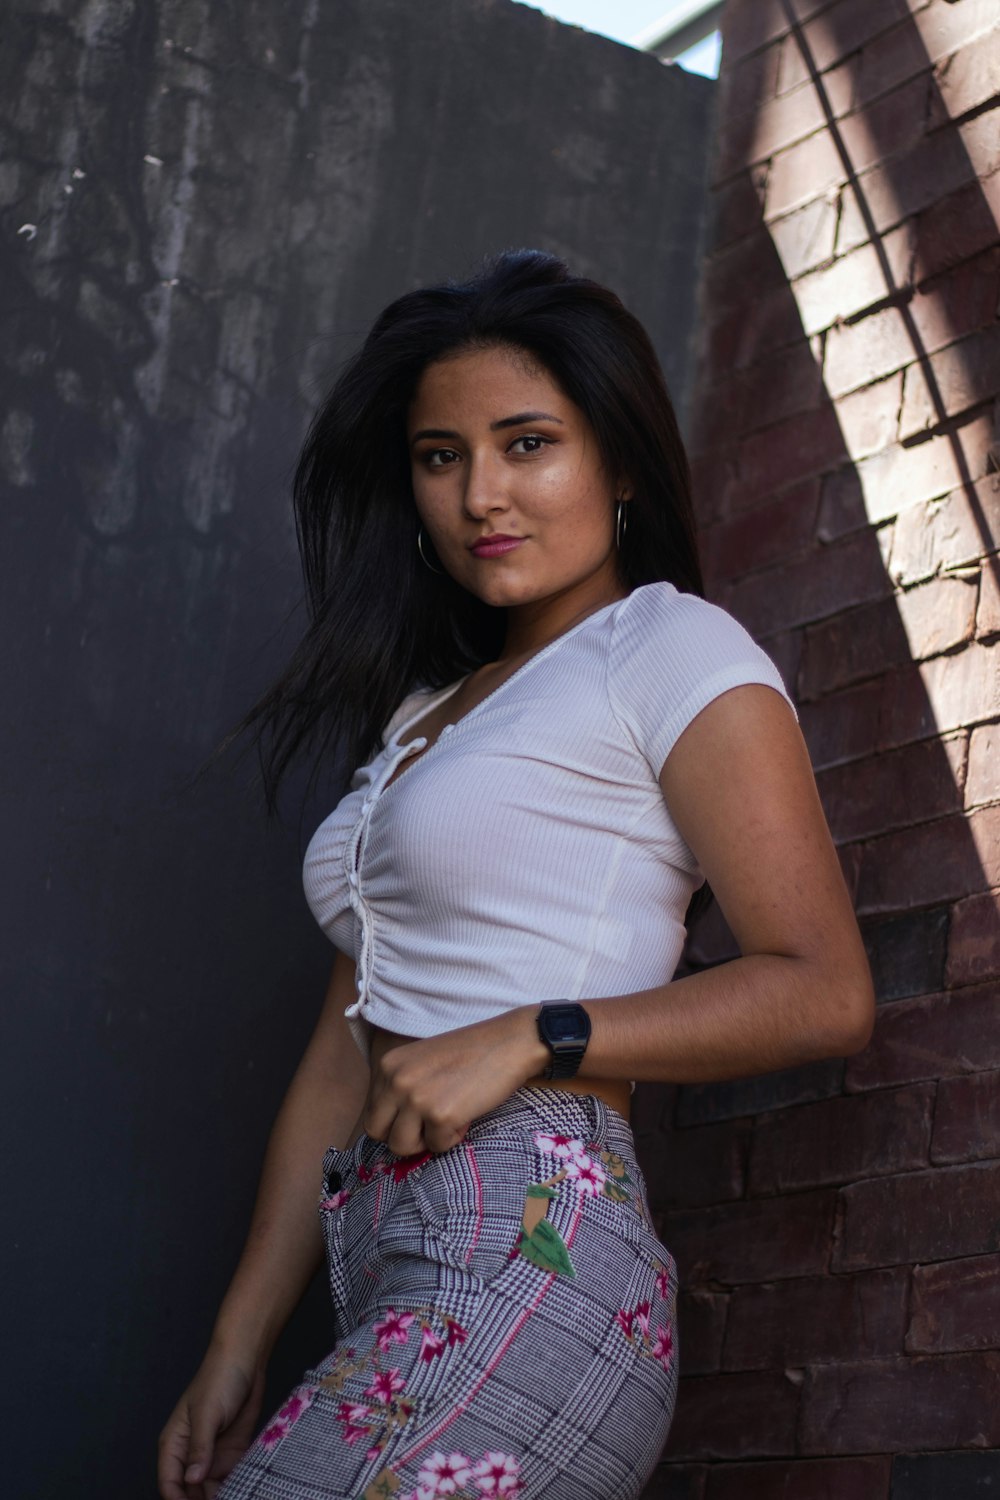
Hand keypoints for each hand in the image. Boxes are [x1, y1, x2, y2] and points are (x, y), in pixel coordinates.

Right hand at [158, 1344, 265, 1499]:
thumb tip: (191, 1481)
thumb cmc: (219, 1380)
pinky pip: (231, 1479)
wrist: (247, 1361)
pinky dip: (235, 1488)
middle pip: (189, 1492)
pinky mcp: (232, 1453)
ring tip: (235, 1498)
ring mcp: (212, 1455)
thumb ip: (199, 1448)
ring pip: (210, 1490)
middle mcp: (191, 1455)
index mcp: (174, 1444)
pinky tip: (244, 1492)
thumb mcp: (207, 1414)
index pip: (169, 1483)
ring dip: (220, 1497)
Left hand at [364, 1007, 547, 1154]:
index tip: (419, 1114)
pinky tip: (466, 1114)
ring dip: (426, 1140)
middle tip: (429, 1125)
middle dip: (403, 1136)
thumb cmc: (470, 1053)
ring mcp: (416, 1098)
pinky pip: (437, 1146)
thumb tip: (391, 1129)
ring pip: (401, 1146)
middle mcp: (395, 1080)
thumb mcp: (421, 1063)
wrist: (508, 1043)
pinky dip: (453, 1137)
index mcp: (387, 1066)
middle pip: (377, 1133)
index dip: (396, 1121)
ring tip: (448, 1118)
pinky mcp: (440, 1115)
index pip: (372, 1113)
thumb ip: (401, 1088)